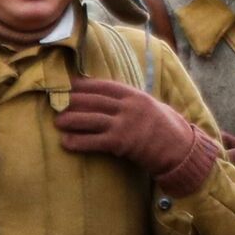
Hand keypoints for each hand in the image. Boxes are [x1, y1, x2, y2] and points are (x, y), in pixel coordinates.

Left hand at [55, 77, 215, 195]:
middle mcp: (129, 107)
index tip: (67, 85)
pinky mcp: (122, 143)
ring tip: (57, 122)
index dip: (83, 85)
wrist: (179, 150)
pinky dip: (79, 142)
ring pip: (91, 119)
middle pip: (94, 101)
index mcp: (135, 95)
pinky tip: (66, 142)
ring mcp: (125, 124)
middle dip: (72, 102)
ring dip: (71, 120)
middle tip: (55, 103)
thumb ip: (127, 100)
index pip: (104, 86)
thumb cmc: (162, 127)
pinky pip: (95, 141)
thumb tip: (103, 96)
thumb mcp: (148, 106)